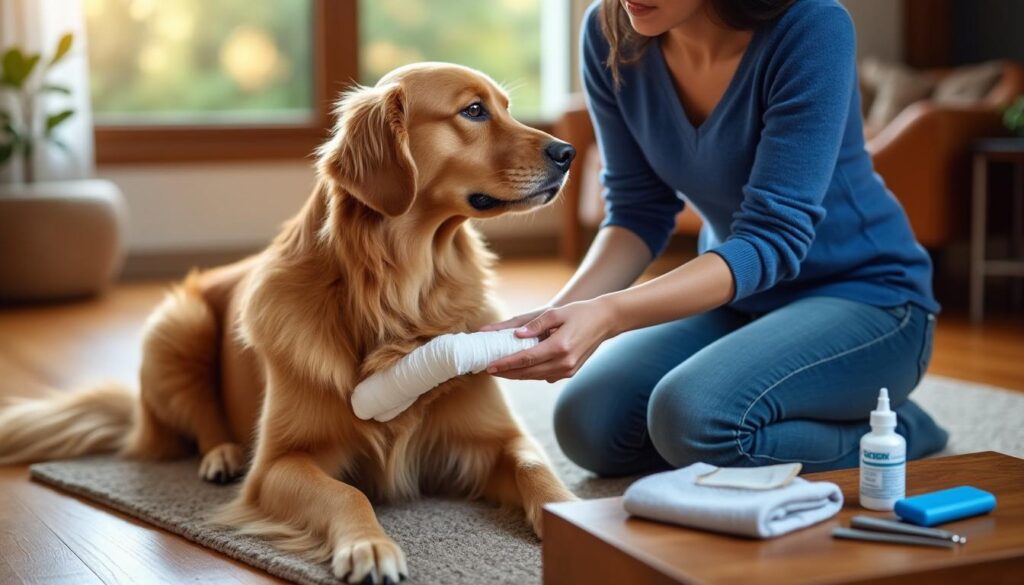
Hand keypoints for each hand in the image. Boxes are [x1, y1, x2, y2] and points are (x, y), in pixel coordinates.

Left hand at [486, 298, 618, 381]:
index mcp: (559, 346)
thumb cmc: (580, 313)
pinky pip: (545, 376)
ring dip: (517, 375)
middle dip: (507, 372)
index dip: (506, 363)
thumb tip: (516, 335)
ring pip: (535, 377)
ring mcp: (568, 370)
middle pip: (528, 372)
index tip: (490, 365)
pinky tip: (519, 368)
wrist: (605, 321)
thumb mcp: (556, 313)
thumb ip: (535, 325)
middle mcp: (564, 362)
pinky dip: (530, 373)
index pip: (525, 358)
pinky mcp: (570, 372)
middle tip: (489, 369)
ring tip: (500, 370)